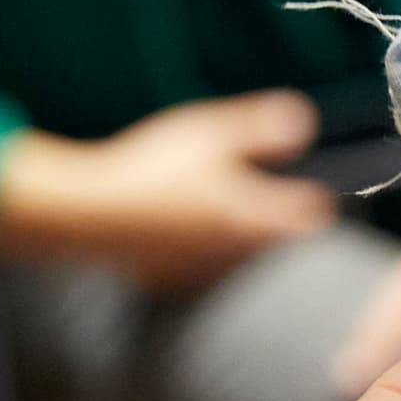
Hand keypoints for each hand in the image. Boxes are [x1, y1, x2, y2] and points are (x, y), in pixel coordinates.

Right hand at [0, 91, 337, 289]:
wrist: (85, 214)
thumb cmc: (152, 169)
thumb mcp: (211, 133)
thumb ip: (262, 128)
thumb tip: (305, 123)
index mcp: (255, 217)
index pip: (311, 214)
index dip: (315, 196)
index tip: (311, 183)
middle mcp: (237, 252)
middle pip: (278, 239)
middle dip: (278, 217)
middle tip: (266, 190)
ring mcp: (203, 270)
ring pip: (240, 255)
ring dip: (239, 234)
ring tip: (217, 203)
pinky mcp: (169, 278)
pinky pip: (200, 264)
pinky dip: (199, 247)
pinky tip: (177, 224)